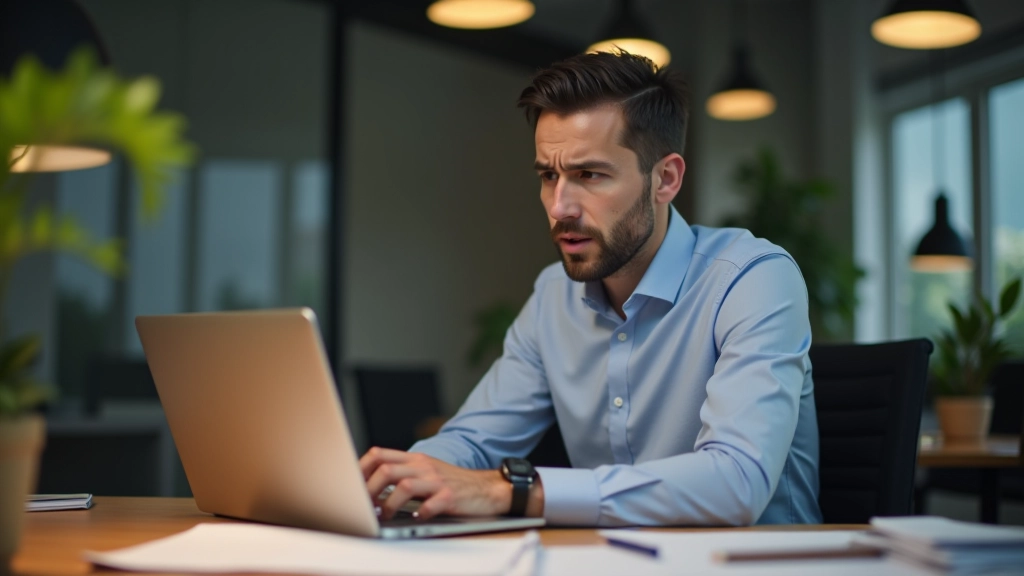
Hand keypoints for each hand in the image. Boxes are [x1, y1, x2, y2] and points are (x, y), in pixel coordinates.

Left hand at [359, 447, 510, 520]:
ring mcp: (437, 481)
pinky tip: (415, 518)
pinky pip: (429, 506)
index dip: (360, 469)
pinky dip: (419, 514)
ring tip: (385, 516)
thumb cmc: (452, 482)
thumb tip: (370, 485)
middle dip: (370, 490)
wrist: (486, 488)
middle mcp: (423, 466)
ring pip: (404, 486)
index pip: (379, 454)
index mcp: (415, 459)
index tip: (351, 485)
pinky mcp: (450, 497)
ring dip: (389, 504)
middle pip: (386, 470)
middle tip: (366, 506)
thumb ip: (402, 472)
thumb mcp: (426, 470)